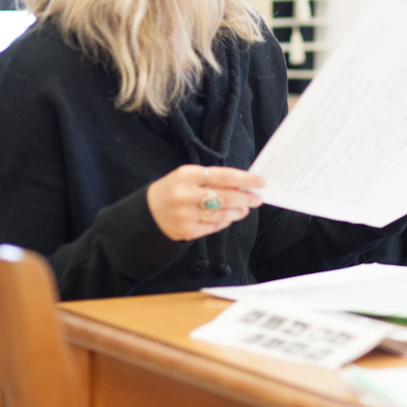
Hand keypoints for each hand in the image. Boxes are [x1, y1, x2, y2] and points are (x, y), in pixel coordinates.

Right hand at [146, 164, 264, 241]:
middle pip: (226, 196)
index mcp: (186, 175)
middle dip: (246, 197)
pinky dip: (225, 222)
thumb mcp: (187, 177)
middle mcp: (185, 194)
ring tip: (245, 208)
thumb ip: (212, 179)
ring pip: (222, 214)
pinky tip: (230, 217)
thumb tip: (243, 183)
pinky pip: (213, 227)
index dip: (245, 179)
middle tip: (257, 198)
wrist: (146, 213)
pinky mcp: (186, 231)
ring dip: (238, 211)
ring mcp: (185, 214)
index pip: (223, 175)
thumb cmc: (173, 190)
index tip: (260, 181)